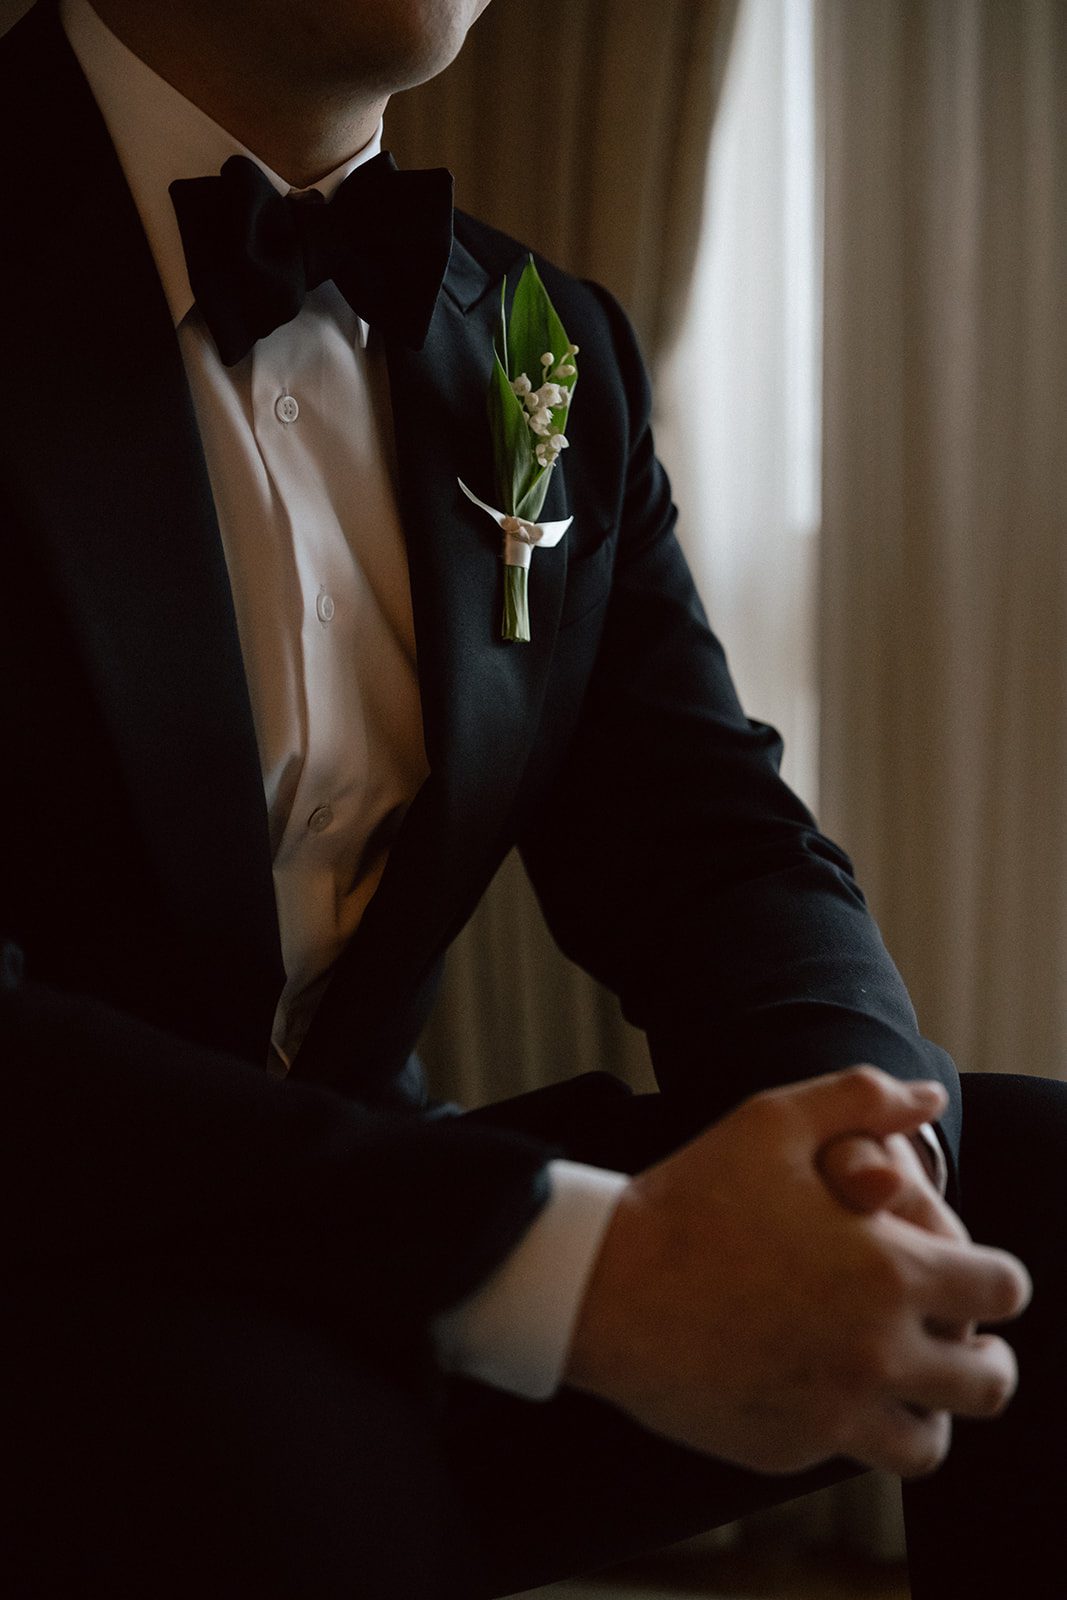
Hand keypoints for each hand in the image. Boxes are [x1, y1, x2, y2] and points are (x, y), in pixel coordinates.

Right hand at [565, 1067, 1030, 1478]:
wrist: (604, 1283)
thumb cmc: (691, 1191)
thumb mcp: (772, 1121)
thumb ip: (861, 1097)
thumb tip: (928, 1095)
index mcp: (889, 1272)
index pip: (1002, 1288)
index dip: (993, 1276)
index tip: (966, 1272)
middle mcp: (875, 1353)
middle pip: (987, 1382)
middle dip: (982, 1354)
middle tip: (954, 1335)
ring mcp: (832, 1412)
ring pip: (929, 1441)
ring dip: (928, 1407)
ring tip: (899, 1375)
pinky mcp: (787, 1450)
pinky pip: (851, 1453)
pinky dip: (850, 1424)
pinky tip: (817, 1380)